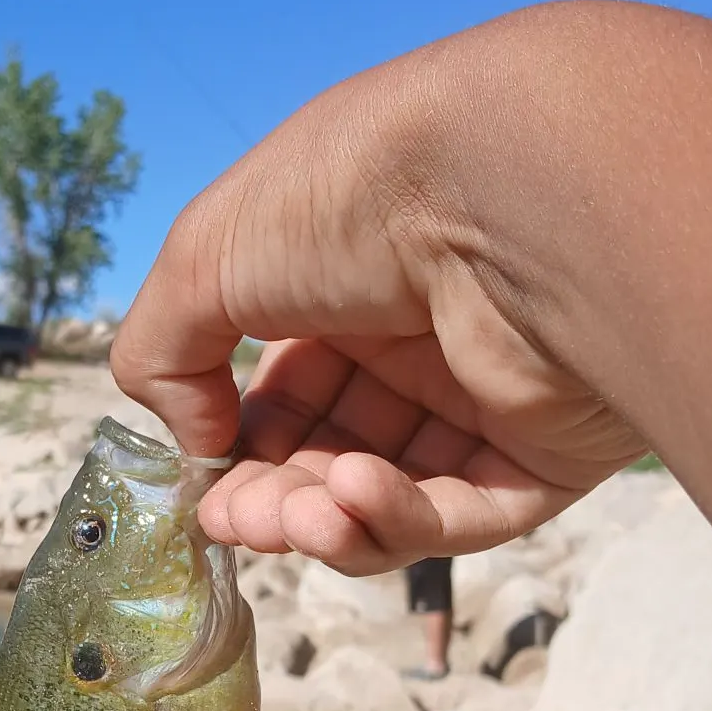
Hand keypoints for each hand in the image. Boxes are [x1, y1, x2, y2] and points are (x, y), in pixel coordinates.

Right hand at [110, 59, 642, 576]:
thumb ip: (162, 355)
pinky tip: (355, 498)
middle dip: (275, 499)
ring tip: (297, 523)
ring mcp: (487, 398)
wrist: (500, 186)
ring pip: (395, 497)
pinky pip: (467, 513)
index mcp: (347, 286)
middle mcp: (419, 339)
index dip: (241, 447)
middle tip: (240, 524)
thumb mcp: (204, 258)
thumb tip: (195, 443)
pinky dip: (399, 520)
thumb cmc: (345, 201)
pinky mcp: (549, 450)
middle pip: (333, 454)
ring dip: (330, 522)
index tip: (207, 489)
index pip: (288, 392)